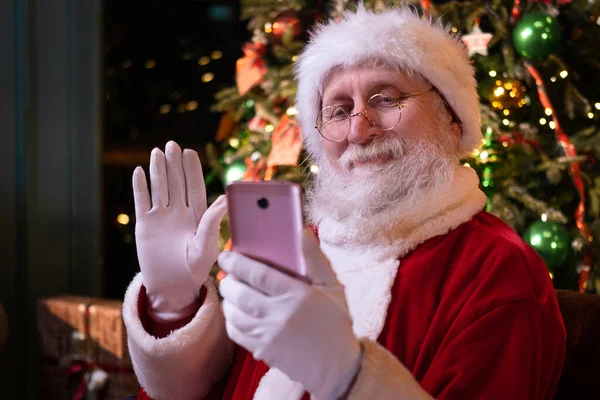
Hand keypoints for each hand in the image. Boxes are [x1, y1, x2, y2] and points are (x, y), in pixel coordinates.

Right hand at [133, 141, 227, 321]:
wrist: (172, 287)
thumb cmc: (195, 270)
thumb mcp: (206, 246)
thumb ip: (213, 222)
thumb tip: (224, 199)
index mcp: (197, 216)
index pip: (194, 187)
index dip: (192, 170)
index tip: (190, 152)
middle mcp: (179, 213)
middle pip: (176, 183)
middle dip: (174, 164)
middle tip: (172, 144)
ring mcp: (161, 218)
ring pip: (159, 189)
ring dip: (157, 171)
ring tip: (156, 152)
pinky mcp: (145, 225)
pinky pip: (141, 202)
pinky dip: (139, 188)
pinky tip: (138, 172)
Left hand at [218, 229, 360, 399]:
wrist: (337, 366)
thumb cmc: (335, 323)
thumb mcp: (332, 287)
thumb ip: (316, 259)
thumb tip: (302, 232)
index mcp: (296, 295)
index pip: (259, 275)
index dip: (237, 263)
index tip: (226, 256)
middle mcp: (279, 315)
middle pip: (241, 294)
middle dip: (228, 281)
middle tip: (227, 275)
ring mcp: (268, 335)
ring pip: (234, 313)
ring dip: (228, 300)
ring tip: (232, 292)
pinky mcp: (263, 351)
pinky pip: (236, 333)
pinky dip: (231, 321)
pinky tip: (237, 313)